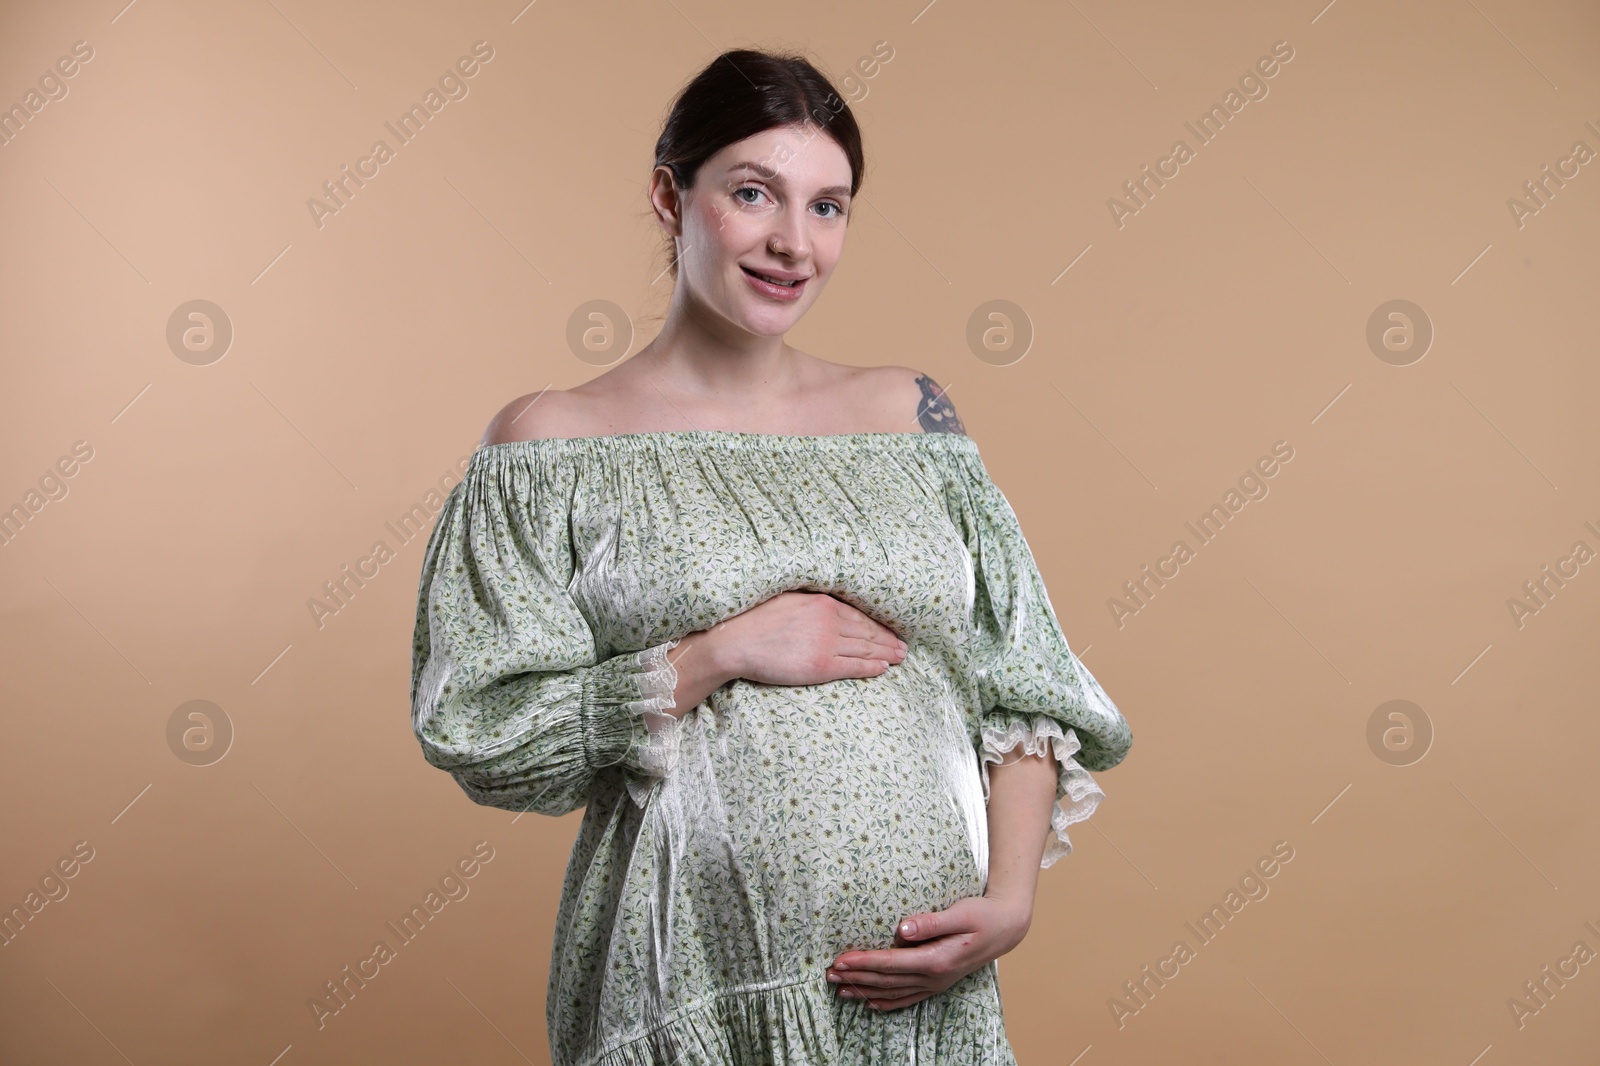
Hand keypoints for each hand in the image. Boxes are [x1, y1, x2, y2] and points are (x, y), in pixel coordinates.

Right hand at [717, 591, 906, 686]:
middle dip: (887, 640)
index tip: (890, 631)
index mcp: (823, 604)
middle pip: (867, 633)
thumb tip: (825, 604)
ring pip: (864, 650)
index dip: (878, 625)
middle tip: (903, 647)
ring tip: (898, 658)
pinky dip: (871, 668)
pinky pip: (853, 667)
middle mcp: (830, 622)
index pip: (859, 616)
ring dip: (885, 654)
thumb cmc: (756, 619)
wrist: (737, 640)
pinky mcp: (821, 666)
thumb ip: (811, 602)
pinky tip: (882, 668)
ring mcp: (827, 644)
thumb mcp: (788, 598)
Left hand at [824, 894, 1032, 1010]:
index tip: (840, 960)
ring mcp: (935, 983)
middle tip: (828, 974)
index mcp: (936, 960)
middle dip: (856, 977)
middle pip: (887, 980)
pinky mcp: (937, 982)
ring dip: (865, 990)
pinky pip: (907, 998)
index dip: (863, 962)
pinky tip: (870, 1002)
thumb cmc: (983, 915)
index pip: (891, 963)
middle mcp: (934, 977)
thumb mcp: (960, 912)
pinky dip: (887, 1002)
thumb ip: (931, 922)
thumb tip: (902, 929)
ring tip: (840, 989)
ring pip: (893, 992)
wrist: (1006, 928)